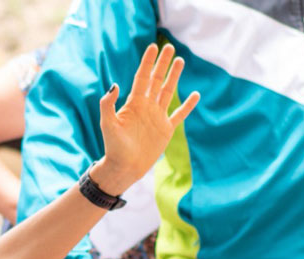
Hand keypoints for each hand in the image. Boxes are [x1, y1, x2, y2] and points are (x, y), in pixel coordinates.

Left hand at [93, 43, 198, 194]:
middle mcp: (146, 107)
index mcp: (133, 104)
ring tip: (179, 61)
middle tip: (169, 47)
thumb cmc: (113, 147)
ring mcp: (157, 117)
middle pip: (156, 80)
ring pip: (168, 92)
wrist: (124, 167)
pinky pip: (179, 114)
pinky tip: (195, 95)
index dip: (147, 63)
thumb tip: (114, 85)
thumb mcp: (108, 124)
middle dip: (162, 64)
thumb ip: (108, 105)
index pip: (141, 78)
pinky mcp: (166, 129)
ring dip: (174, 77)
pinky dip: (188, 105)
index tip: (152, 46)